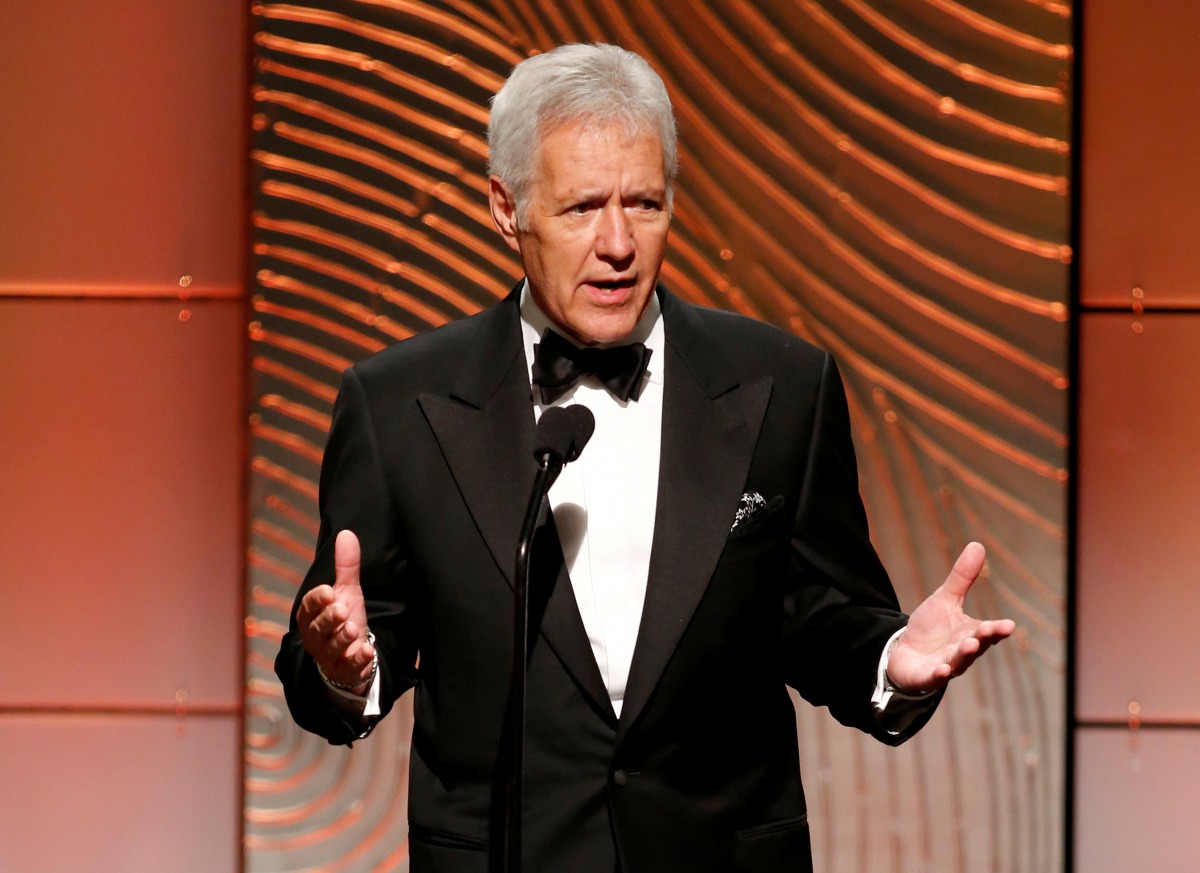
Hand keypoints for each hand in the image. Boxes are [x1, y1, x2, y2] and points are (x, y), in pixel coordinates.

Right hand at [296, 530, 375, 694]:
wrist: (350, 654)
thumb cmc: (343, 619)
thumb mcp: (347, 591)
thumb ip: (346, 567)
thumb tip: (346, 533)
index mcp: (312, 617)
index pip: (308, 607)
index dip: (317, 600)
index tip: (328, 591)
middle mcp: (316, 638)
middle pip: (317, 629)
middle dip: (328, 619)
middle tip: (341, 609)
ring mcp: (330, 657)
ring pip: (331, 649)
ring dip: (341, 638)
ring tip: (352, 628)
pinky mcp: (346, 671)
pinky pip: (350, 668)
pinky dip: (358, 661)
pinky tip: (367, 652)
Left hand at [885, 542, 1015, 694]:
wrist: (905, 653)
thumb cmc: (931, 629)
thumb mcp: (945, 599)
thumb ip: (962, 577)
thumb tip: (977, 544)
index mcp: (971, 633)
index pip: (988, 631)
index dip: (997, 629)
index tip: (1009, 625)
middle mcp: (963, 651)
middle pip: (977, 646)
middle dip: (983, 639)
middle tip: (988, 631)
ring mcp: (947, 665)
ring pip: (959, 662)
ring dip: (964, 655)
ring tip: (968, 645)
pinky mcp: (927, 676)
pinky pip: (934, 677)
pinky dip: (939, 674)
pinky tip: (941, 670)